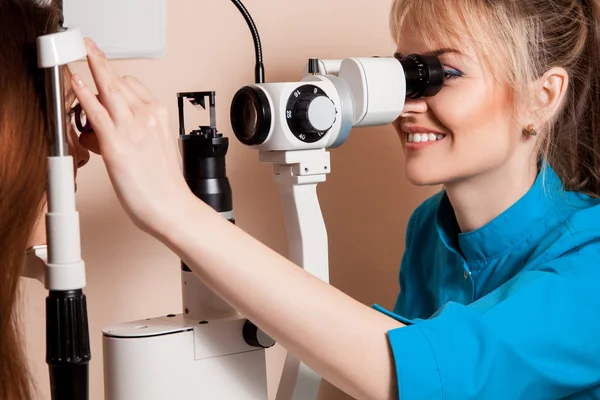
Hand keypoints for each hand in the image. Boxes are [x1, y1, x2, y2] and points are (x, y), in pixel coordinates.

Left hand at [72, 38, 193, 234]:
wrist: (172, 207)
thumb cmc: (164, 185)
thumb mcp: (155, 149)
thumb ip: (134, 133)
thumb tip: (105, 131)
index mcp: (160, 117)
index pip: (134, 86)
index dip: (114, 76)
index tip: (103, 66)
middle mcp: (148, 117)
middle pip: (121, 81)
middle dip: (102, 60)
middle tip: (90, 46)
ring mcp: (133, 129)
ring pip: (110, 89)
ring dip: (94, 67)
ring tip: (83, 52)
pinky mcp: (118, 145)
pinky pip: (98, 113)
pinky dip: (85, 94)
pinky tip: (77, 83)